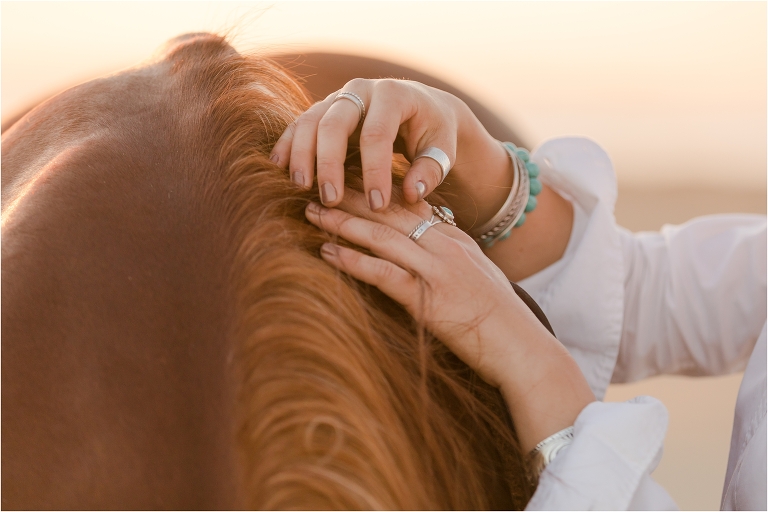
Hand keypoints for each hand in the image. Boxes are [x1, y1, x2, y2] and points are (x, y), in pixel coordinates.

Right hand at [271, 79, 511, 225]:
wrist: (422, 107)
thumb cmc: (433, 132)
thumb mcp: (442, 148)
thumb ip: (431, 170)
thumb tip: (412, 194)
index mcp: (394, 95)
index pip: (377, 134)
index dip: (375, 172)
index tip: (377, 206)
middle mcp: (361, 90)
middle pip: (335, 124)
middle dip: (330, 164)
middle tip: (331, 200)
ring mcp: (338, 97)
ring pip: (311, 122)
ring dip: (302, 155)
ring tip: (302, 187)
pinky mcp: (323, 110)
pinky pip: (300, 125)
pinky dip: (288, 145)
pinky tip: (280, 168)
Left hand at [304, 191, 593, 451]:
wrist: (522, 348)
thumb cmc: (501, 320)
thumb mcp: (478, 277)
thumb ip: (450, 257)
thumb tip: (423, 250)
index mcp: (456, 239)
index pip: (409, 205)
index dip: (374, 190)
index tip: (346, 179)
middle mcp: (445, 247)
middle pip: (390, 212)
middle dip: (350, 197)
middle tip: (316, 187)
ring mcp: (438, 270)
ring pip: (382, 236)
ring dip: (343, 223)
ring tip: (313, 213)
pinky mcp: (429, 299)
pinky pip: (384, 273)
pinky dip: (354, 260)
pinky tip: (328, 252)